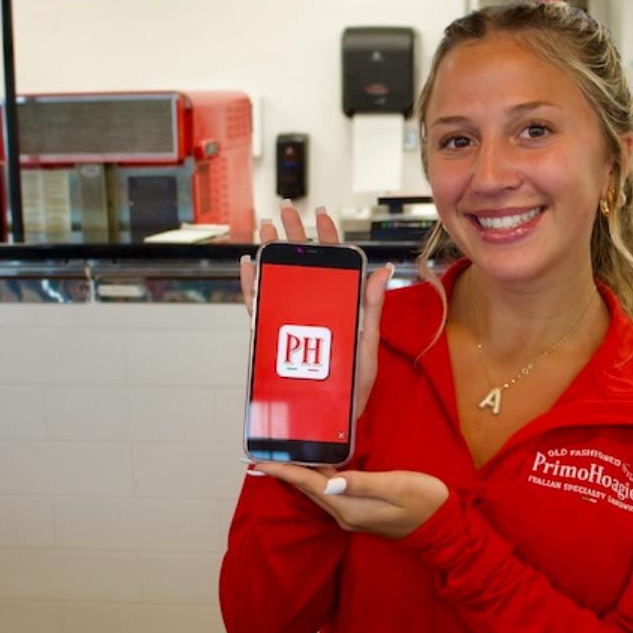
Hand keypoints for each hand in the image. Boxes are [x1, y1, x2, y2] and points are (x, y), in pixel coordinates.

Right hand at [240, 202, 392, 419]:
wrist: (332, 421)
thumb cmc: (355, 386)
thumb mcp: (367, 345)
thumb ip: (371, 307)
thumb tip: (383, 270)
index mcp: (341, 308)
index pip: (334, 267)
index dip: (327, 239)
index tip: (320, 214)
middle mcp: (316, 312)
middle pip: (303, 267)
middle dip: (294, 238)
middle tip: (285, 212)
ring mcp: (293, 324)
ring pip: (279, 282)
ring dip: (271, 256)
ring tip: (266, 231)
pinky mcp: (275, 341)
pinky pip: (259, 310)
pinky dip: (252, 288)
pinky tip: (249, 268)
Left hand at [249, 461, 448, 540]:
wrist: (444, 527)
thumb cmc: (424, 501)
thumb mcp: (396, 486)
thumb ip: (362, 483)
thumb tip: (329, 482)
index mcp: (351, 507)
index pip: (309, 485)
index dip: (284, 471)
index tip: (259, 462)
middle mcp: (346, 514)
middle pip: (308, 490)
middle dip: (285, 473)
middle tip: (262, 456)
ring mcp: (353, 515)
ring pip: (318, 492)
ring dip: (299, 476)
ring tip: (281, 460)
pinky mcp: (361, 512)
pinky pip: (330, 493)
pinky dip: (316, 480)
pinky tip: (314, 469)